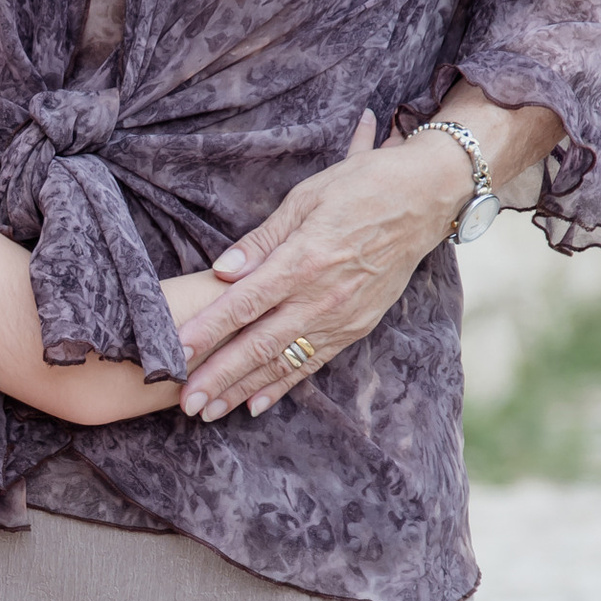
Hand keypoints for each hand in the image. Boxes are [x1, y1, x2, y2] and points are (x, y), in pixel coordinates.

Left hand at [174, 110, 470, 420]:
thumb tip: (221, 272)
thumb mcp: (306, 199)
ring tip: (208, 412)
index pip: (244, 303)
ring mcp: (341, 317)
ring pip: (282, 362)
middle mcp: (321, 297)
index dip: (208, 330)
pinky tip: (254, 405)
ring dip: (242, 389)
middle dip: (218, 376)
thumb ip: (261, 241)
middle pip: (259, 344)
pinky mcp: (356, 327)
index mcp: (303, 260)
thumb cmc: (361, 188)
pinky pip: (312, 363)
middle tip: (186, 402)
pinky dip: (282, 386)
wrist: (425, 199)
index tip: (175, 352)